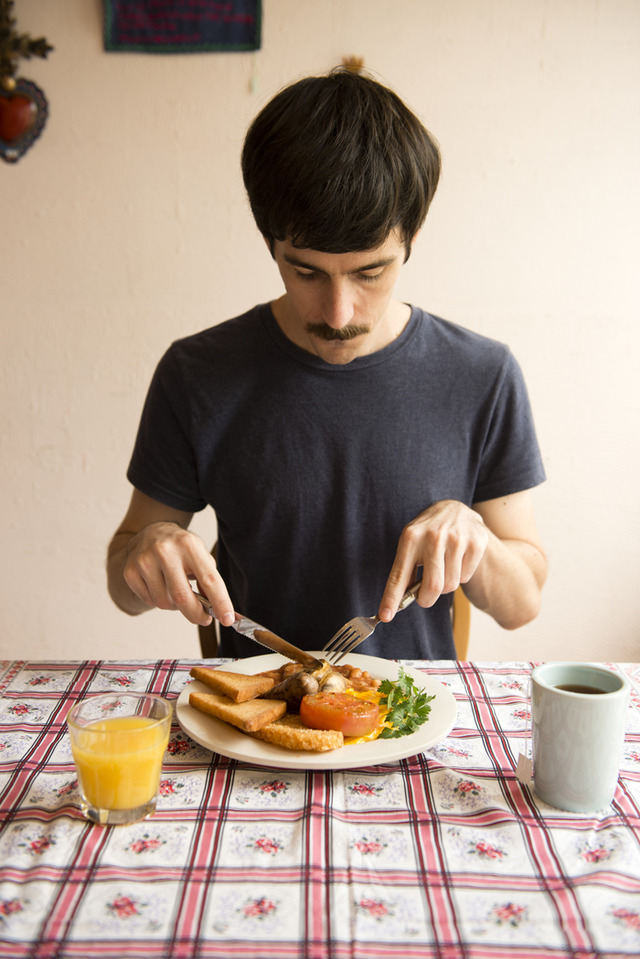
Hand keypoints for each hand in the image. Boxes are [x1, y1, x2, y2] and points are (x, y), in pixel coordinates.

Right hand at [122, 521, 234, 626]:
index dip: (220, 602)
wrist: (150, 532)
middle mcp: (165, 551)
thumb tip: (215, 609)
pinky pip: (150, 601)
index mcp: (188, 545)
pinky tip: (161, 586)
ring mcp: (145, 561)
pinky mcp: (130, 571)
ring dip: (176, 605)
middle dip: (196, 614)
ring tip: (177, 591)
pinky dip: (159, 600)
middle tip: (204, 619)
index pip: (209, 579)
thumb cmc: (179, 548)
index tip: (227, 619)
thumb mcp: (200, 554)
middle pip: (182, 597)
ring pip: (165, 603)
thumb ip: (208, 579)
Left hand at [378, 500, 488, 620]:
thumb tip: (395, 604)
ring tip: (442, 568)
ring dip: (444, 585)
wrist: (454, 508)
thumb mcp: (410, 543)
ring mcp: (457, 539)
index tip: (385, 616)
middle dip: (427, 599)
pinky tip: (456, 560)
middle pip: (432, 587)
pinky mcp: (476, 543)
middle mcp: (434, 536)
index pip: (399, 575)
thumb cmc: (427, 533)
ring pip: (450, 585)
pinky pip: (465, 577)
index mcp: (411, 537)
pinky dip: (459, 576)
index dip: (391, 598)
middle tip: (425, 597)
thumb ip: (405, 570)